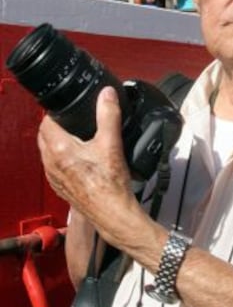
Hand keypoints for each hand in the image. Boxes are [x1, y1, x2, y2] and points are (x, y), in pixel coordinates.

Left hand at [37, 87, 137, 240]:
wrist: (112, 212)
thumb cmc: (110, 183)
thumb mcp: (112, 143)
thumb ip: (108, 115)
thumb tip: (107, 94)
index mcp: (59, 149)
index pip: (46, 122)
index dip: (55, 112)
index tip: (67, 107)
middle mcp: (51, 164)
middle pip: (44, 136)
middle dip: (55, 125)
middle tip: (72, 118)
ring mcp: (54, 177)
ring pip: (47, 152)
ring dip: (56, 141)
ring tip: (75, 135)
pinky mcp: (60, 187)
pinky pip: (53, 166)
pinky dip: (60, 157)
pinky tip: (78, 157)